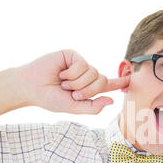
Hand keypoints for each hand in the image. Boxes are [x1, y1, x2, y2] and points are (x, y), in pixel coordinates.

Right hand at [14, 49, 129, 113]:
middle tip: (71, 93)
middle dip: (87, 90)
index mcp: (88, 88)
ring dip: (77, 83)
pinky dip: (72, 73)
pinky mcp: (73, 55)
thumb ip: (92, 107)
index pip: (108, 85)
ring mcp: (80, 64)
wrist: (31, 87)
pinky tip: (61, 73)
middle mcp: (86, 75)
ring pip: (93, 73)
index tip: (131, 79)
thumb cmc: (50, 98)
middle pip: (102, 81)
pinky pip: (83, 65)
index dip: (120, 82)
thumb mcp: (73, 107)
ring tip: (63, 83)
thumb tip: (111, 101)